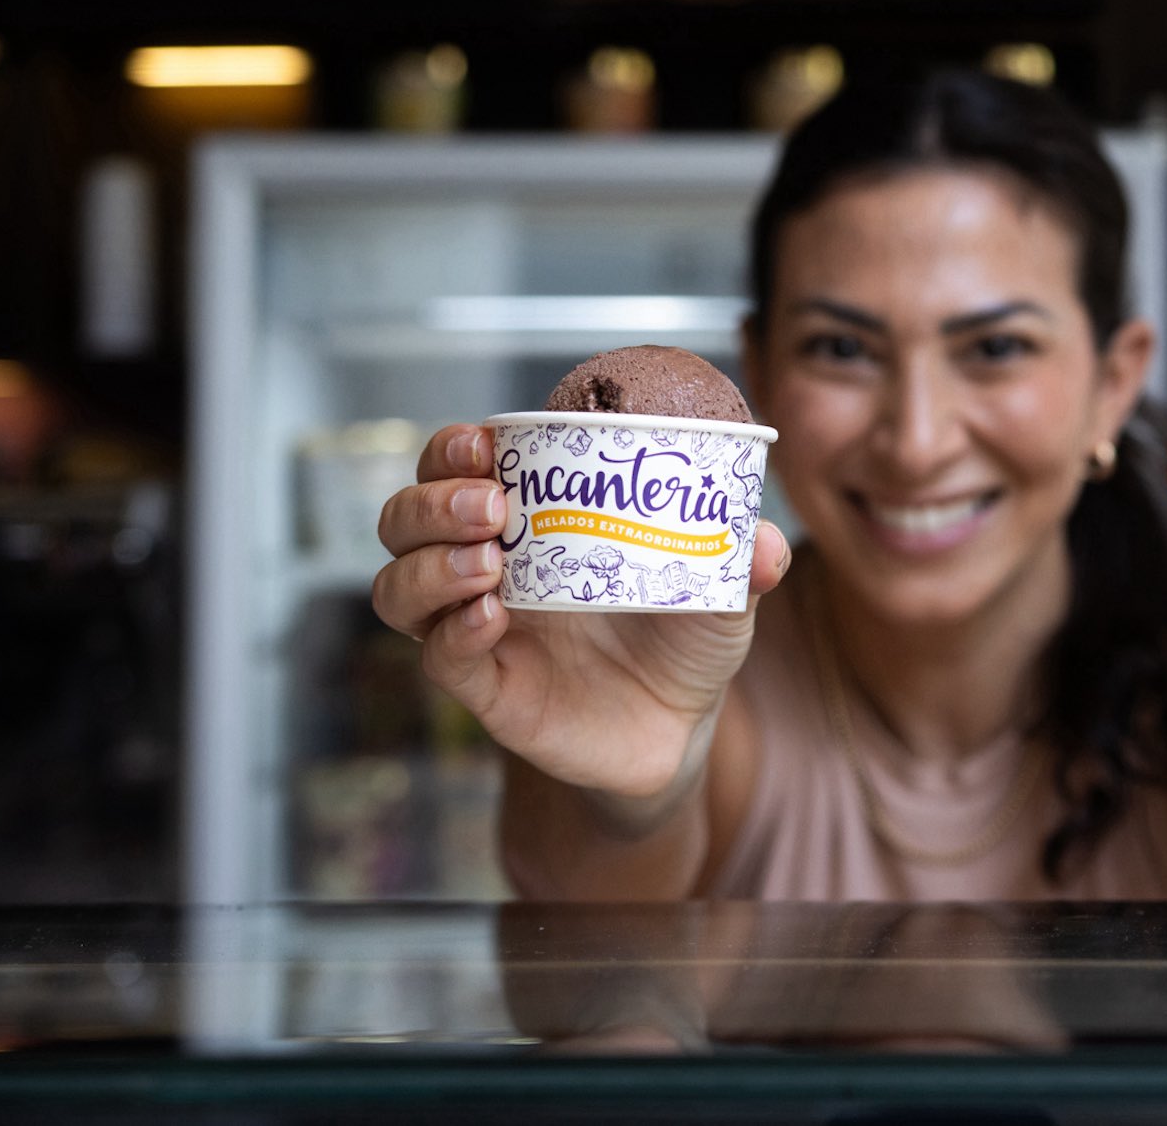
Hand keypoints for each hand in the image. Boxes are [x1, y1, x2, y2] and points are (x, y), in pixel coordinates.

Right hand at [372, 423, 789, 799]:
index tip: (484, 440)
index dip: (453, 447)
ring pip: (400, 587)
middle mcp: (490, 566)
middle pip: (406, 518)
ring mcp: (482, 629)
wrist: (683, 727)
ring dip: (430, 565)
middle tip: (491, 506)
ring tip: (489, 564)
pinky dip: (454, 634)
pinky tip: (490, 619)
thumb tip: (766, 542)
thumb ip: (743, 560)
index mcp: (534, 519)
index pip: (458, 466)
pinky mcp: (488, 690)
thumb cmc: (687, 634)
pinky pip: (439, 659)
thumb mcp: (722, 589)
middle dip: (432, 501)